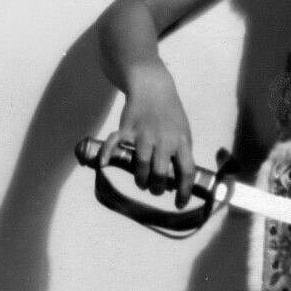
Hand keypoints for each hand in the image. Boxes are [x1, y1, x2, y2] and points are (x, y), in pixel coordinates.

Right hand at [99, 67, 194, 205]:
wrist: (153, 87)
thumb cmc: (171, 114)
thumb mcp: (184, 132)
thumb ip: (181, 154)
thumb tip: (179, 181)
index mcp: (182, 141)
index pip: (187, 171)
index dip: (184, 191)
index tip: (180, 203)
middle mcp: (164, 139)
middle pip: (161, 172)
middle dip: (158, 187)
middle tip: (155, 190)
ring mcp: (144, 134)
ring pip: (141, 164)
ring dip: (140, 178)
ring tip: (141, 182)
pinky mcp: (127, 128)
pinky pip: (115, 143)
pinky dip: (107, 154)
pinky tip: (103, 164)